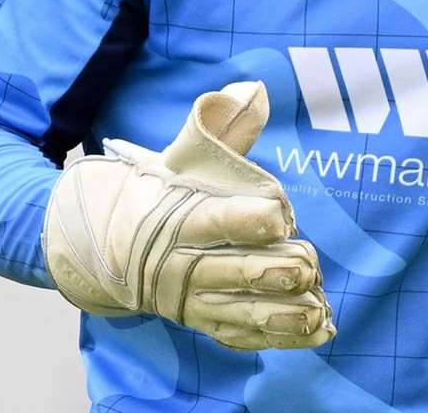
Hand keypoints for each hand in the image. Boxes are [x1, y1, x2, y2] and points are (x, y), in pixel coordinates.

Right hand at [42, 81, 335, 349]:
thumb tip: (253, 90)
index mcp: (177, 218)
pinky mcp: (203, 321)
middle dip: (271, 272)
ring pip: (239, 312)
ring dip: (281, 314)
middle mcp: (182, 264)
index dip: (249, 220)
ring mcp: (192, 299)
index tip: (281, 217)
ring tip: (317, 309)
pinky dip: (280, 337)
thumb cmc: (162, 194)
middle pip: (231, 272)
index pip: (214, 221)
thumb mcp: (182, 156)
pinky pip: (242, 334)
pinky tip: (317, 330)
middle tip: (306, 265)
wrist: (110, 247)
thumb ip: (223, 127)